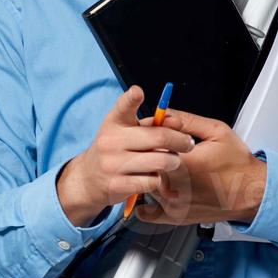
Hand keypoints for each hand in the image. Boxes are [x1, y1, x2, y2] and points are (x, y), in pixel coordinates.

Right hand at [56, 85, 195, 226]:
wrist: (89, 178)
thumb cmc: (116, 148)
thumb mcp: (124, 129)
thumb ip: (148, 123)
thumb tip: (177, 122)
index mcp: (114, 122)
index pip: (122, 106)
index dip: (131, 98)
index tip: (138, 92)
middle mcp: (110, 141)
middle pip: (159, 137)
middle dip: (180, 141)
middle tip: (188, 144)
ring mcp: (112, 164)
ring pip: (160, 161)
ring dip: (172, 161)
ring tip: (172, 161)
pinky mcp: (117, 185)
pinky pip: (152, 181)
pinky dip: (158, 179)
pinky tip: (153, 176)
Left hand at [133, 108, 266, 226]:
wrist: (251, 193)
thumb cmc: (237, 163)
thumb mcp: (216, 131)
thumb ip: (186, 120)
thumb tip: (161, 114)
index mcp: (183, 162)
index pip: (148, 144)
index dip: (149, 135)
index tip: (154, 132)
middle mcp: (174, 185)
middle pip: (143, 164)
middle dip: (146, 154)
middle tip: (157, 148)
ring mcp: (172, 203)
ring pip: (144, 183)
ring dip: (148, 174)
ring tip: (164, 167)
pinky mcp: (174, 216)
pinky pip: (147, 211)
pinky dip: (145, 202)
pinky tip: (154, 190)